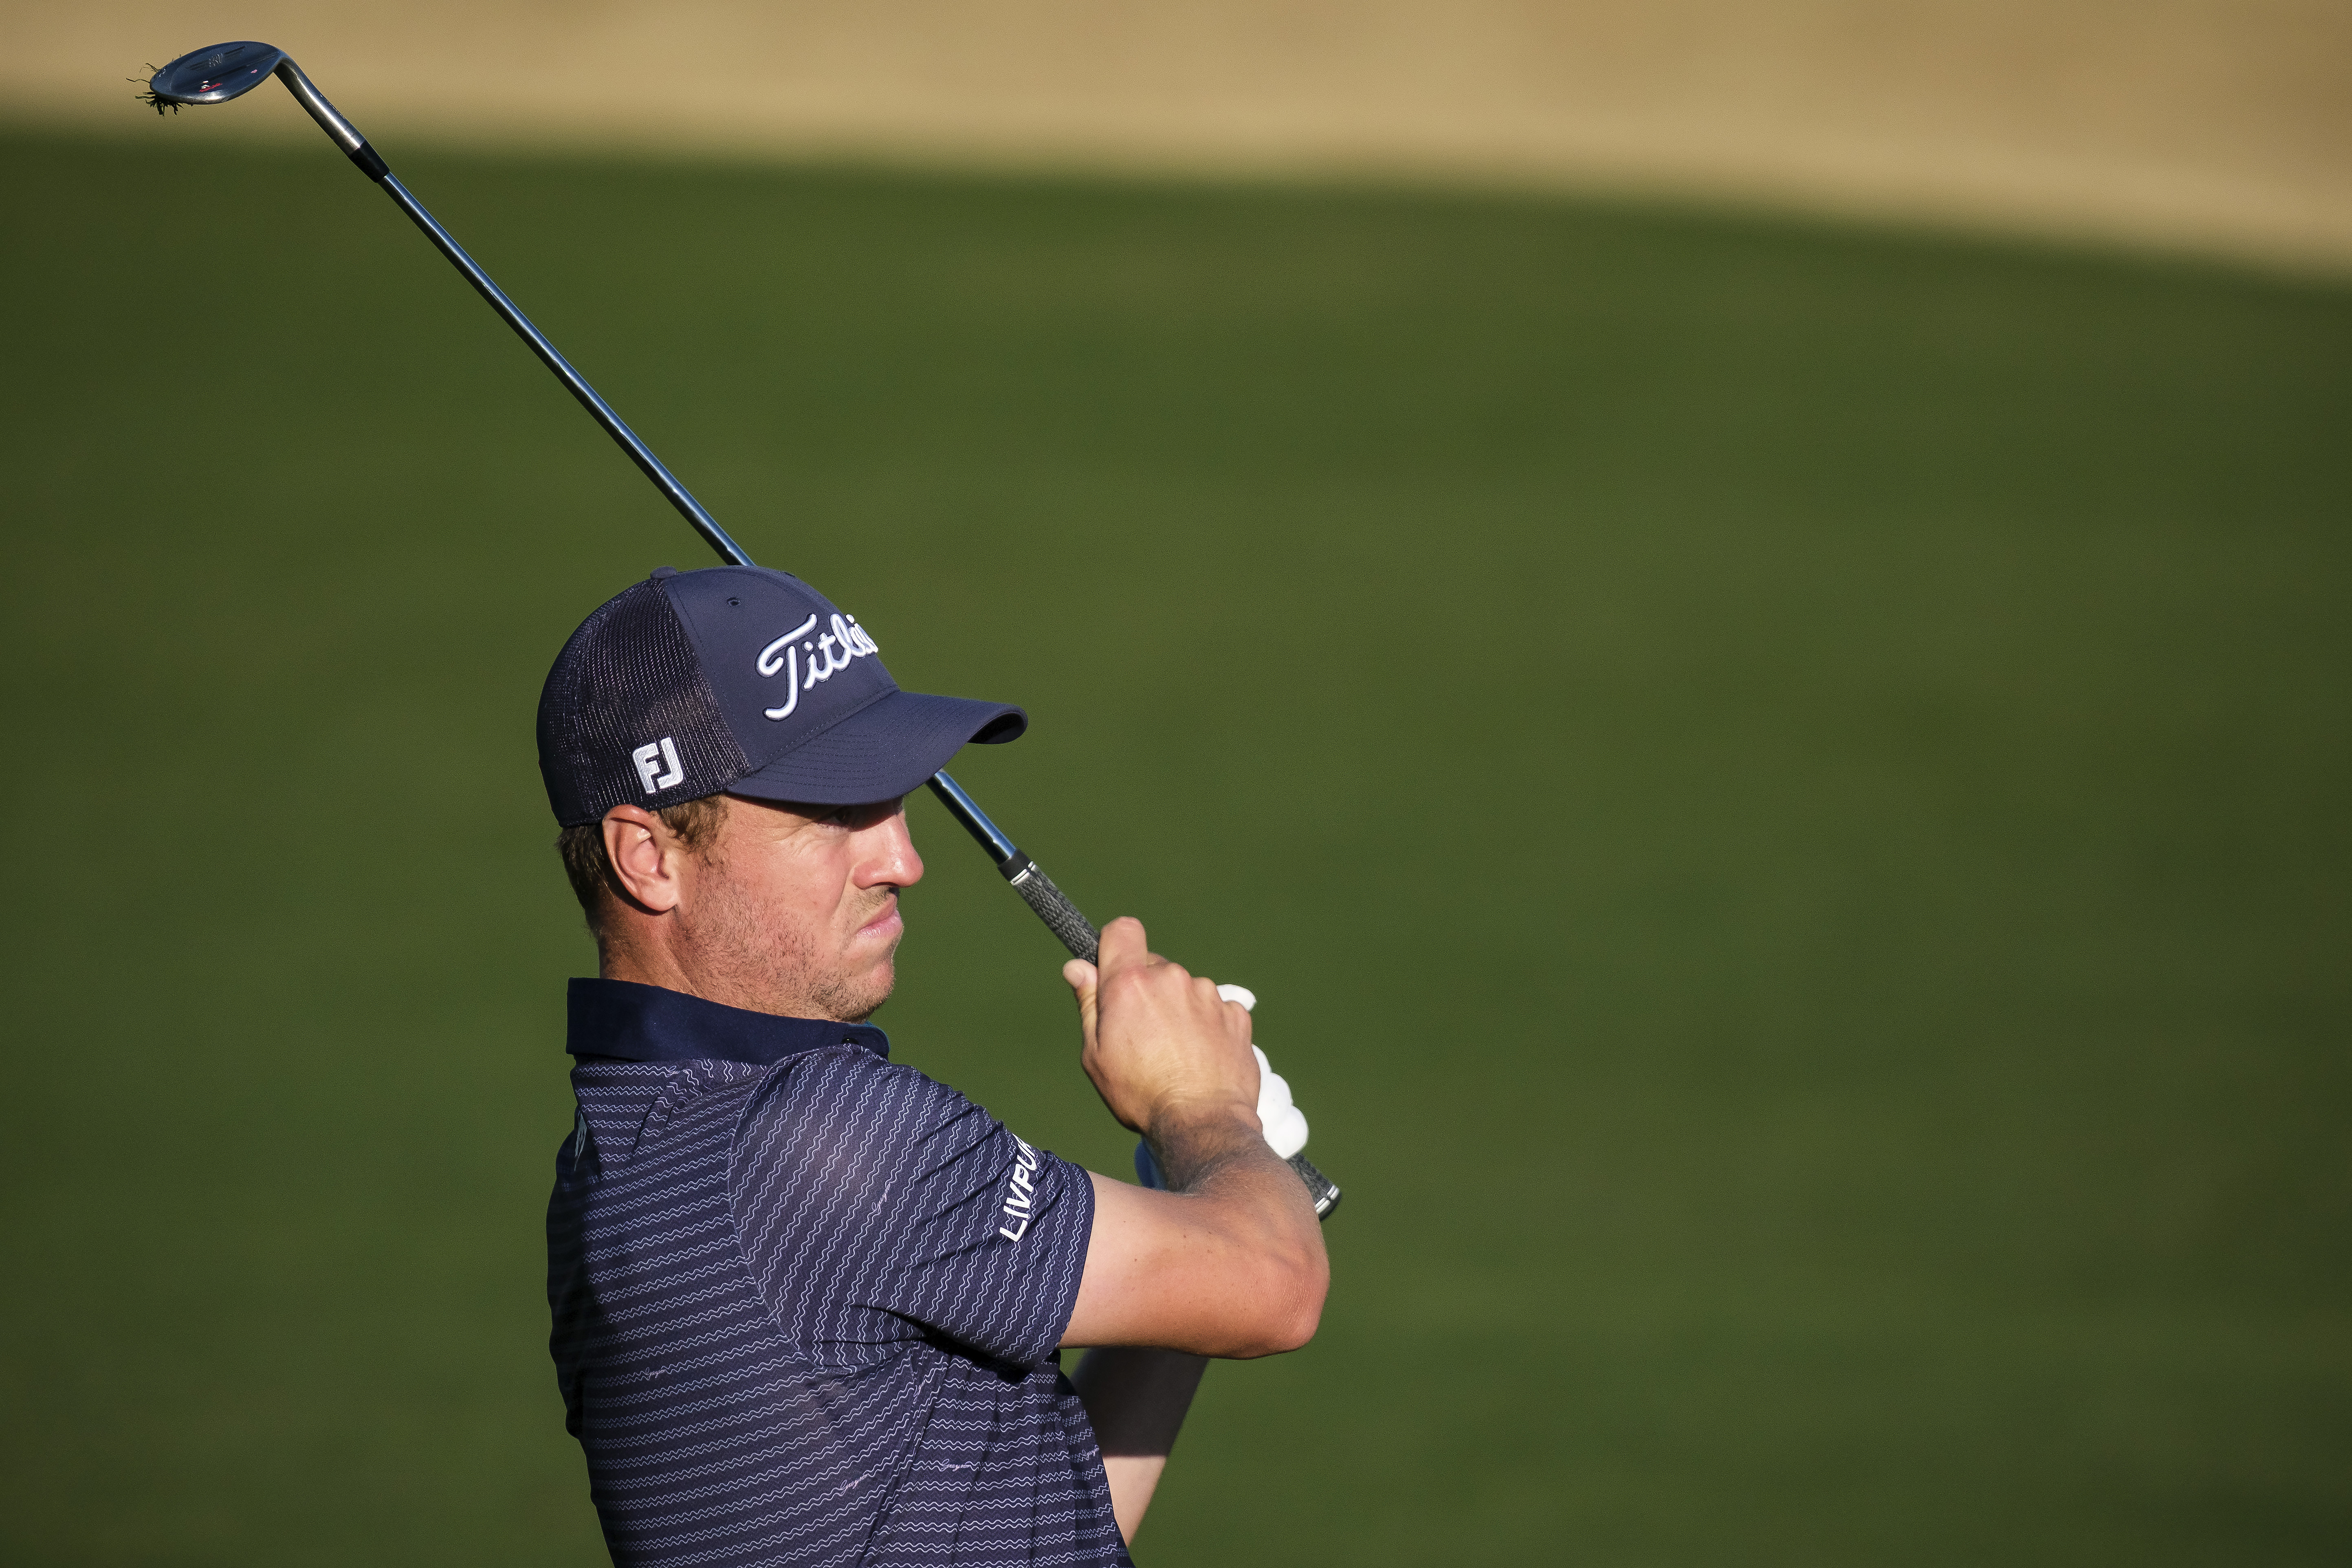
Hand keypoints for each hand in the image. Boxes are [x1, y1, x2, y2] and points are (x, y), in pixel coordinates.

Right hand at [1063, 917, 1259, 1140]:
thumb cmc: (1140, 1095)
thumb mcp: (1096, 1055)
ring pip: (1185, 988)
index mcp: (1130, 984)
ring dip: (1178, 1009)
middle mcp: (1171, 978)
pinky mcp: (1235, 1013)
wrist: (1202, 1124)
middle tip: (1142, 1034)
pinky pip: (1214, 1008)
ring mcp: (1208, 994)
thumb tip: (1077, 967)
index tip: (1113, 970)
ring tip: (1175, 1053)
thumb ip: (1088, 1004)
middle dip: (1145, 990)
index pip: (1121, 930)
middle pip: (1153, 966)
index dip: (1115, 945)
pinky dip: (1207, 1025)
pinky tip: (1200, 1057)